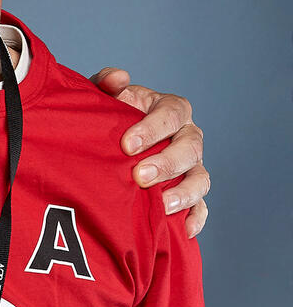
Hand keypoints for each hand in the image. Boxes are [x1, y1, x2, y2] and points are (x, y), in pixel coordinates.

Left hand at [90, 67, 208, 237]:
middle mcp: (187, 136)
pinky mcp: (190, 192)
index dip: (152, 129)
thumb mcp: (105, 97)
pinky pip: (202, 206)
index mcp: (170, 109)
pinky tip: (183, 229)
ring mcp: (192, 165)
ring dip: (184, 192)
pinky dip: (196, 218)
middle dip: (166, 163)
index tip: (127, 145)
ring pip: (201, 178)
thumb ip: (107, 84)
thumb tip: (118, 77)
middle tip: (140, 176)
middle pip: (190, 148)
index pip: (171, 114)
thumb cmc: (110, 115)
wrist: (109, 143)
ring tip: (163, 204)